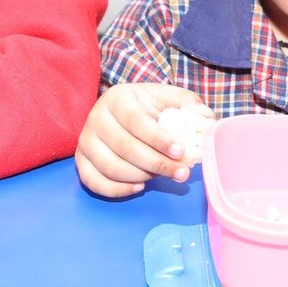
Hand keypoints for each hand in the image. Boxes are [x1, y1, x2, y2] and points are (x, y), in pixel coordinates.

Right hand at [75, 83, 212, 197]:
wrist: (118, 110)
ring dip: (141, 176)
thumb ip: (188, 103)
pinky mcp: (81, 160)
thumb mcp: (166, 97)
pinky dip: (117, 189)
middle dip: (157, 164)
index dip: (158, 139)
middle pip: (125, 147)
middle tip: (181, 172)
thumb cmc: (145, 106)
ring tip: (162, 177)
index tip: (180, 151)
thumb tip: (207, 118)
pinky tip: (140, 186)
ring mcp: (86, 140)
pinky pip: (94, 181)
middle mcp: (96, 117)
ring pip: (110, 167)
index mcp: (117, 98)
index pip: (136, 122)